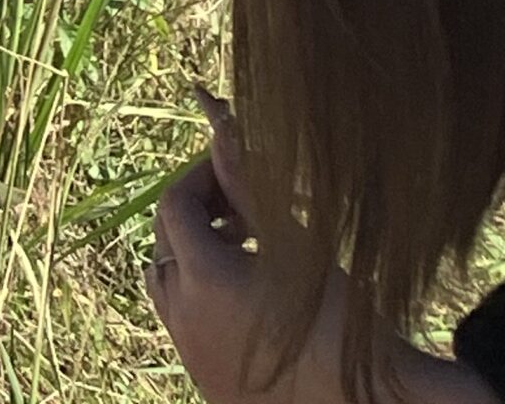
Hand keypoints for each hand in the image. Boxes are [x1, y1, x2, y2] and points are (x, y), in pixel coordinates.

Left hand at [150, 93, 492, 403]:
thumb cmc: (338, 319)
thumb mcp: (295, 243)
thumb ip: (250, 184)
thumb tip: (223, 125)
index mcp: (200, 276)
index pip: (174, 203)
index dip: (200, 177)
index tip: (232, 169)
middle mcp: (181, 313)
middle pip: (166, 241)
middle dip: (198, 214)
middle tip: (241, 207)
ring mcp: (188, 349)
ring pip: (167, 284)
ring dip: (194, 256)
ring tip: (243, 249)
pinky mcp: (203, 378)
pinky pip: (183, 322)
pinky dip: (200, 295)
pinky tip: (247, 294)